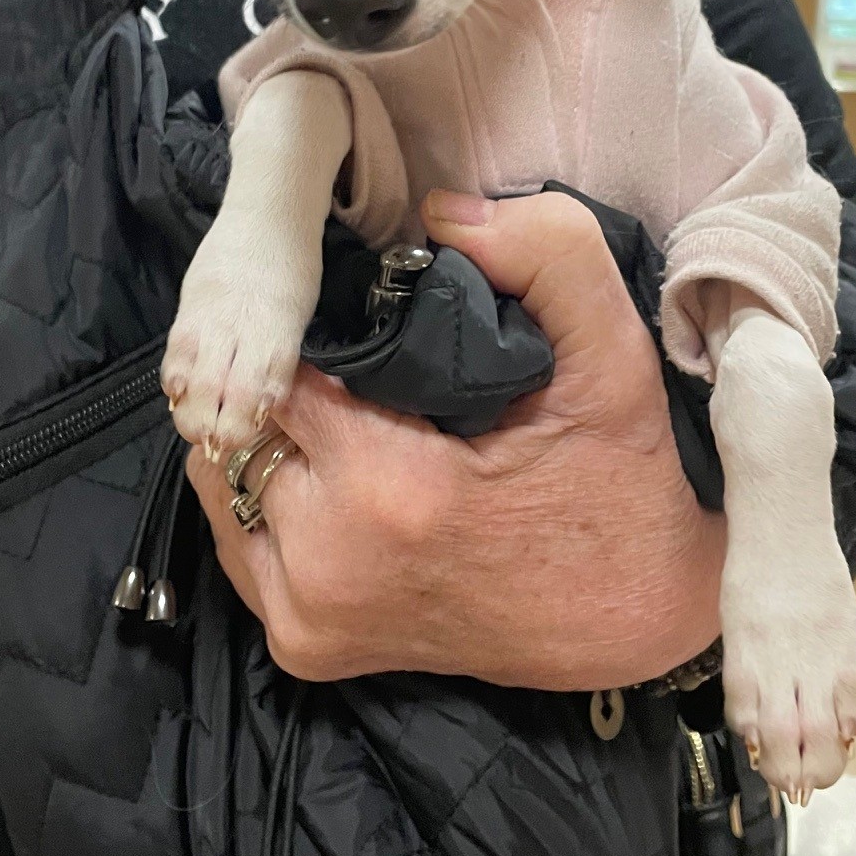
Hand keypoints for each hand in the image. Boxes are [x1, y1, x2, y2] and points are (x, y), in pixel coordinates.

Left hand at [187, 188, 725, 690]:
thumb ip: (547, 256)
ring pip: (228, 480)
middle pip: (244, 422)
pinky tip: (329, 472)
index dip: (307, 327)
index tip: (355, 316)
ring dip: (272, 438)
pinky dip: (269, 498)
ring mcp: (304, 614)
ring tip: (344, 417)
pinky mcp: (303, 645)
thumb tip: (441, 210)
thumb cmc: (619, 485)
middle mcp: (323, 563)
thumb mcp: (610, 358)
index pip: (273, 368)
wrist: (628, 622)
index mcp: (384, 490)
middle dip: (286, 383)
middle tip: (354, 368)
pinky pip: (241, 541)